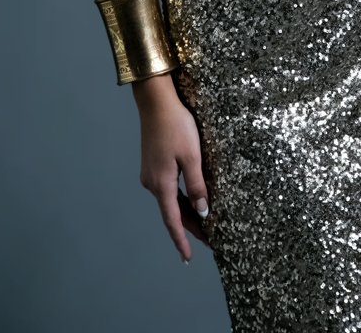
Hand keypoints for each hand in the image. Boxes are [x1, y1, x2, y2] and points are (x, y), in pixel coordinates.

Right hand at [133, 76, 212, 263]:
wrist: (156, 102)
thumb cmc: (176, 126)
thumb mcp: (192, 156)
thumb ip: (197, 186)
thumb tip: (203, 212)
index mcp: (161, 184)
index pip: (172, 221)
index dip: (181, 241)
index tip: (187, 258)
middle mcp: (152, 183)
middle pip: (172, 212)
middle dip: (190, 227)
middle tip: (210, 240)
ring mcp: (150, 173)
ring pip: (171, 200)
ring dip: (186, 212)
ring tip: (205, 223)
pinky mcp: (152, 164)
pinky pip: (168, 188)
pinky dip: (180, 198)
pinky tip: (191, 198)